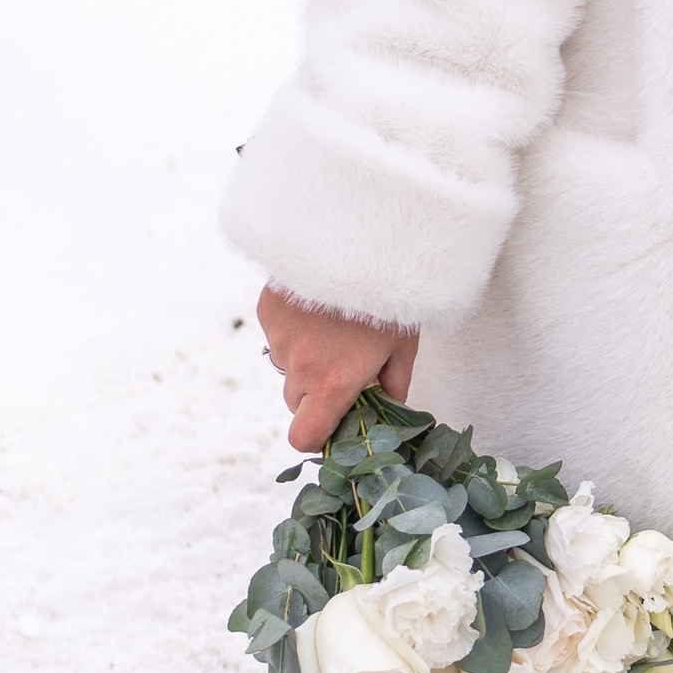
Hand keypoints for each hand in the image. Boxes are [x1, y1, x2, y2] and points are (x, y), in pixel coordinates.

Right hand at [258, 285, 419, 453]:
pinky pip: (277, 334)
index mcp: (334, 384)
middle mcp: (300, 367)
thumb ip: (394, 386)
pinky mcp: (267, 311)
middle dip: (315, 392)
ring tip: (333, 326)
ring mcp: (279, 338)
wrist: (365, 235)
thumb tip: (388, 409)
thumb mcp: (404, 347)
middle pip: (295, 402)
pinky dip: (293, 329)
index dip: (316, 435)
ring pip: (285, 366)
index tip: (333, 420)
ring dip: (303, 358)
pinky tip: (318, 305)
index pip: (303, 437)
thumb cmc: (393, 295)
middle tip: (342, 363)